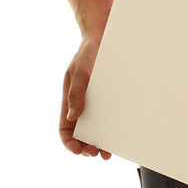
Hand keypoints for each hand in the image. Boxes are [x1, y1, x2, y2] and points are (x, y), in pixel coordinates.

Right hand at [59, 38, 110, 159]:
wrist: (105, 34)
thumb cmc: (89, 51)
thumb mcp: (79, 71)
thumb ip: (75, 93)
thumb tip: (71, 116)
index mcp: (70, 99)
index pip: (65, 128)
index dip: (70, 142)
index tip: (80, 151)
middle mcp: (83, 102)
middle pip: (82, 132)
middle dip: (88, 146)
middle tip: (99, 153)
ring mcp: (97, 99)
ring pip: (97, 126)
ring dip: (101, 140)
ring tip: (110, 150)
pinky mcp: (111, 94)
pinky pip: (112, 114)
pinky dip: (114, 126)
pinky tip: (122, 131)